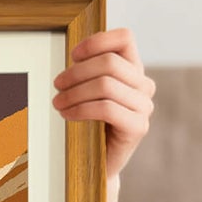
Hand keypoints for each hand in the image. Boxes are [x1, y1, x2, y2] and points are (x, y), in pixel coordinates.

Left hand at [52, 28, 154, 180]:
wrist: (97, 162)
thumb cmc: (90, 123)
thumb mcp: (89, 91)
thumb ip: (88, 70)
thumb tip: (75, 56)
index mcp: (134, 69)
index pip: (125, 38)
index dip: (97, 41)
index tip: (73, 55)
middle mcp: (144, 85)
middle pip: (109, 62)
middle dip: (76, 72)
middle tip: (57, 85)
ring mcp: (144, 106)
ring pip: (105, 85)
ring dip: (74, 93)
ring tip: (57, 103)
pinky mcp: (138, 127)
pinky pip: (106, 108)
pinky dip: (81, 109)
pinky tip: (67, 114)